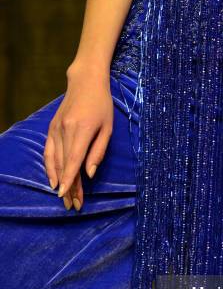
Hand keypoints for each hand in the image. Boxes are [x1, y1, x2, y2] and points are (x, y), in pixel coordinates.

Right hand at [44, 64, 112, 210]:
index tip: (66, 196)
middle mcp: (65, 130)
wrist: (85, 82)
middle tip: (73, 205)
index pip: (73, 160)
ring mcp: (55, 129)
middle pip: (64, 165)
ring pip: (55, 161)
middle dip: (68, 187)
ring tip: (65, 198)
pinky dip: (50, 167)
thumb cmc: (102, 105)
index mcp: (81, 130)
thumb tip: (90, 174)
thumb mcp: (107, 128)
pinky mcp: (51, 128)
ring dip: (59, 181)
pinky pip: (48, 152)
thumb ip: (98, 151)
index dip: (69, 180)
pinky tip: (53, 180)